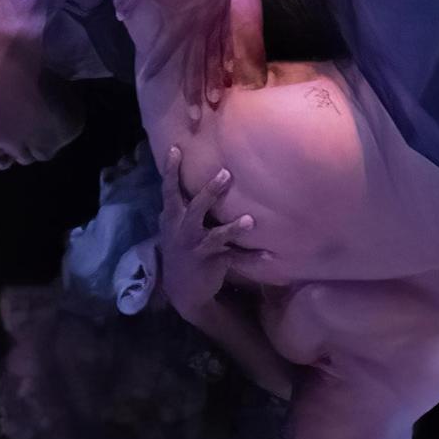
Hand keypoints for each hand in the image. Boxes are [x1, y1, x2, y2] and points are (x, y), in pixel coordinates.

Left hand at [133, 0, 254, 117]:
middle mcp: (196, 25)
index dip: (156, 67)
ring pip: (215, 57)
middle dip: (192, 92)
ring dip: (213, 82)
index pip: (164, 50)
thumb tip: (119, 16)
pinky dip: (228, 59)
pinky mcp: (224, 11)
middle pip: (195, 64)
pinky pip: (227, 41)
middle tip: (194, 116)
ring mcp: (213, 20)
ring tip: (214, 103)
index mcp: (175, 19)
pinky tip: (231, 76)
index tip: (149, 85)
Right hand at [169, 151, 272, 278]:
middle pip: (196, 208)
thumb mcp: (174, 226)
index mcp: (173, 219)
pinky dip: (252, 257)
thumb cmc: (181, 249)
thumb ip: (181, 203)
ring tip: (250, 220)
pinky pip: (235, 259)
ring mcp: (197, 248)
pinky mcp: (213, 263)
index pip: (169, 191)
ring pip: (216, 236)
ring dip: (233, 228)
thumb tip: (187, 172)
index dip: (171, 171)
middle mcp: (183, 231)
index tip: (176, 148)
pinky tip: (269, 255)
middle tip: (226, 173)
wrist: (183, 290)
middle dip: (210, 192)